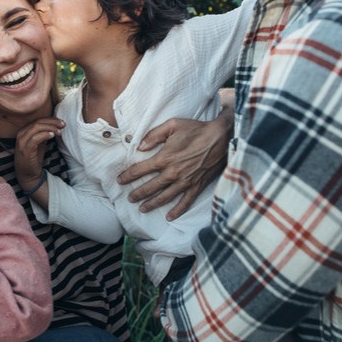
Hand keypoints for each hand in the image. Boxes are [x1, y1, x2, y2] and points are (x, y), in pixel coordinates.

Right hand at [14, 117, 63, 190]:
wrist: (28, 175)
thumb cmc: (34, 158)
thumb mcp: (40, 143)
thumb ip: (44, 134)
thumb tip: (55, 125)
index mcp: (24, 131)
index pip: (37, 120)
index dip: (50, 119)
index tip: (61, 122)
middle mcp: (21, 135)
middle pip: (37, 122)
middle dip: (52, 122)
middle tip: (63, 124)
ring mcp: (22, 142)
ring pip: (36, 128)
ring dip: (50, 128)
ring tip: (59, 131)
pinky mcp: (25, 150)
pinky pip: (35, 138)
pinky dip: (44, 135)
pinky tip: (52, 135)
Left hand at [117, 110, 231, 220]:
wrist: (221, 137)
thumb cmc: (196, 129)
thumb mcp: (172, 124)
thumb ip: (154, 135)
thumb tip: (139, 146)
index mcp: (165, 158)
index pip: (141, 170)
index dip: (129, 176)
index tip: (120, 181)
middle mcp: (173, 173)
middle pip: (150, 187)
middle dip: (138, 193)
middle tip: (129, 199)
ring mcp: (185, 181)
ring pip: (165, 197)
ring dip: (152, 204)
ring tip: (142, 209)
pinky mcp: (197, 185)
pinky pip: (186, 201)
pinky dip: (177, 210)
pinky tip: (169, 217)